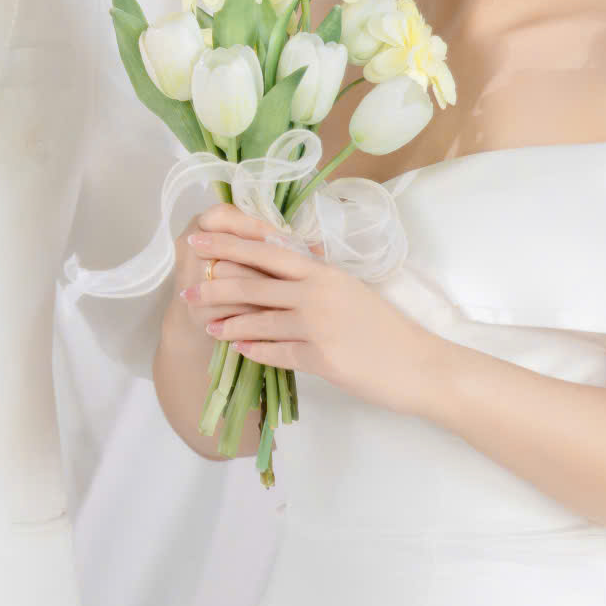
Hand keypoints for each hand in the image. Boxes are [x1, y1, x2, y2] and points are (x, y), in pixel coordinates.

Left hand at [185, 204, 444, 414]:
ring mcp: (317, 325)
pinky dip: (254, 350)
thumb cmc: (386, 329)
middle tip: (186, 289)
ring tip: (207, 325)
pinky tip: (238, 349)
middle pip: (254, 284)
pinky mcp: (320, 358)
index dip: (230, 245)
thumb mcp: (351, 292)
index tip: (199, 240)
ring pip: (259, 320)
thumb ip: (317, 281)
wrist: (419, 364)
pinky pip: (276, 352)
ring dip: (228, 323)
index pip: (268, 251)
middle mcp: (317, 293)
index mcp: (324, 271)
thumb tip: (284, 272)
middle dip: (215, 286)